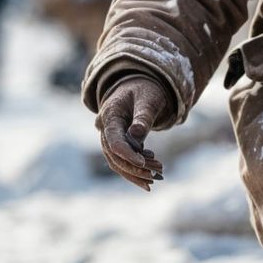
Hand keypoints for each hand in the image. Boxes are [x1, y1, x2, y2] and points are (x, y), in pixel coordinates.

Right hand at [95, 74, 171, 190]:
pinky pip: (122, 160)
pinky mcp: (116, 143)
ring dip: (136, 172)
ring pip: (116, 162)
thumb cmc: (146, 91)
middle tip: (157, 175)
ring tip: (158, 175)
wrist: (139, 88)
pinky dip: (136, 167)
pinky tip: (153, 166)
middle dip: (134, 168)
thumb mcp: (148, 99)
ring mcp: (108, 137)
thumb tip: (136, 137)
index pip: (114, 141)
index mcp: (110, 114)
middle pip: (113, 155)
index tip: (143, 164)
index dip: (127, 154)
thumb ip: (143, 117)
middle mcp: (105, 127)